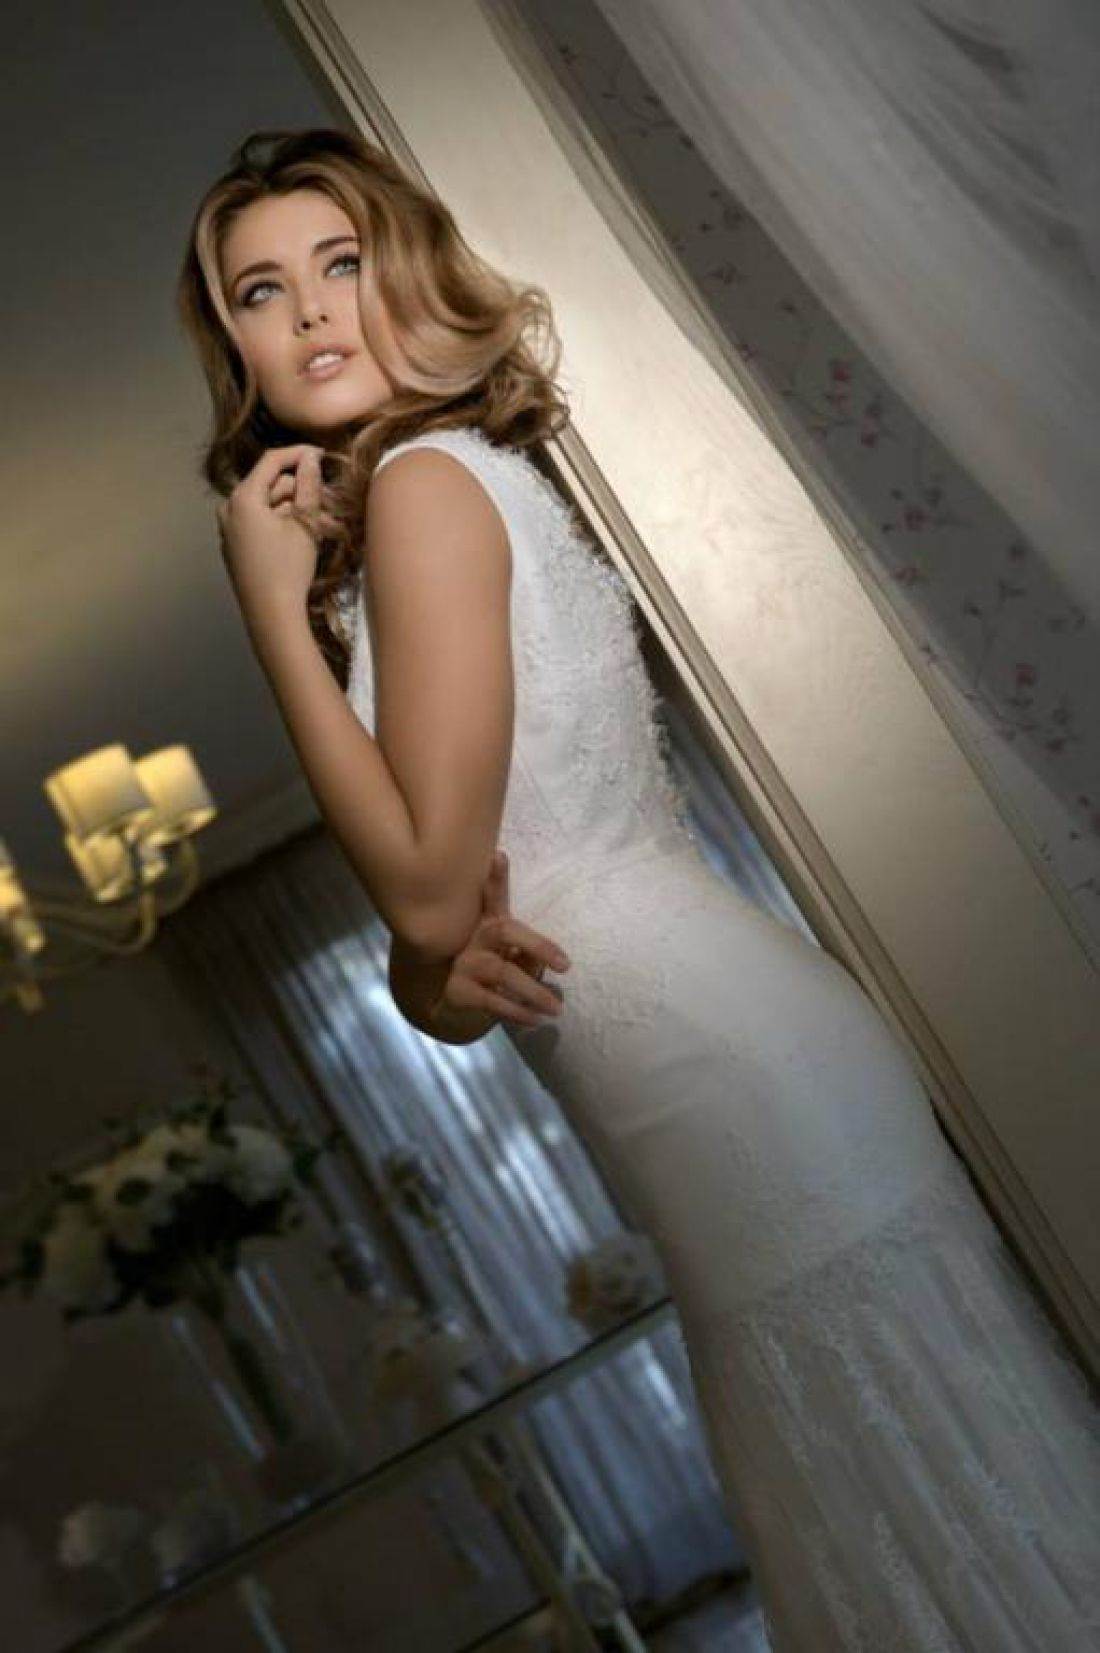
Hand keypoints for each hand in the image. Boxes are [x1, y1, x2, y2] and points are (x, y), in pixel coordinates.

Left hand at [215, 443, 325, 618]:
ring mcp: (229, 529)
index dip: (298, 454)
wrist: (271, 614)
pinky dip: (280, 522)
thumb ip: (308, 486)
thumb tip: (311, 459)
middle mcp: (229, 509)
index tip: (322, 455)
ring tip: (321, 523)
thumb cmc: (289, 569)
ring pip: (266, 504)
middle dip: (299, 489)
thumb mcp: (305, 524)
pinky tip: (301, 536)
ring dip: (293, 508)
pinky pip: (258, 522)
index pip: (271, 460)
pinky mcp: (234, 546)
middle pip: (269, 484)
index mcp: (243, 498)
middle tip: (329, 501)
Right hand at [431, 851, 570, 1031]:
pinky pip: (493, 1001)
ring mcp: (462, 964)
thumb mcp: (506, 954)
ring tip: (557, 1008)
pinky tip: (535, 1020)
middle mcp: (472, 937)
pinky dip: (518, 1012)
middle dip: (536, 945)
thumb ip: (525, 952)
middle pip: (504, 930)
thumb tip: (543, 961)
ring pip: (502, 972)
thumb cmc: (487, 969)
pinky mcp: (458, 991)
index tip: (500, 856)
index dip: (496, 877)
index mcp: (486, 922)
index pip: (492, 895)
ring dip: (533, 992)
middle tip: (564, 965)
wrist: (448, 1004)